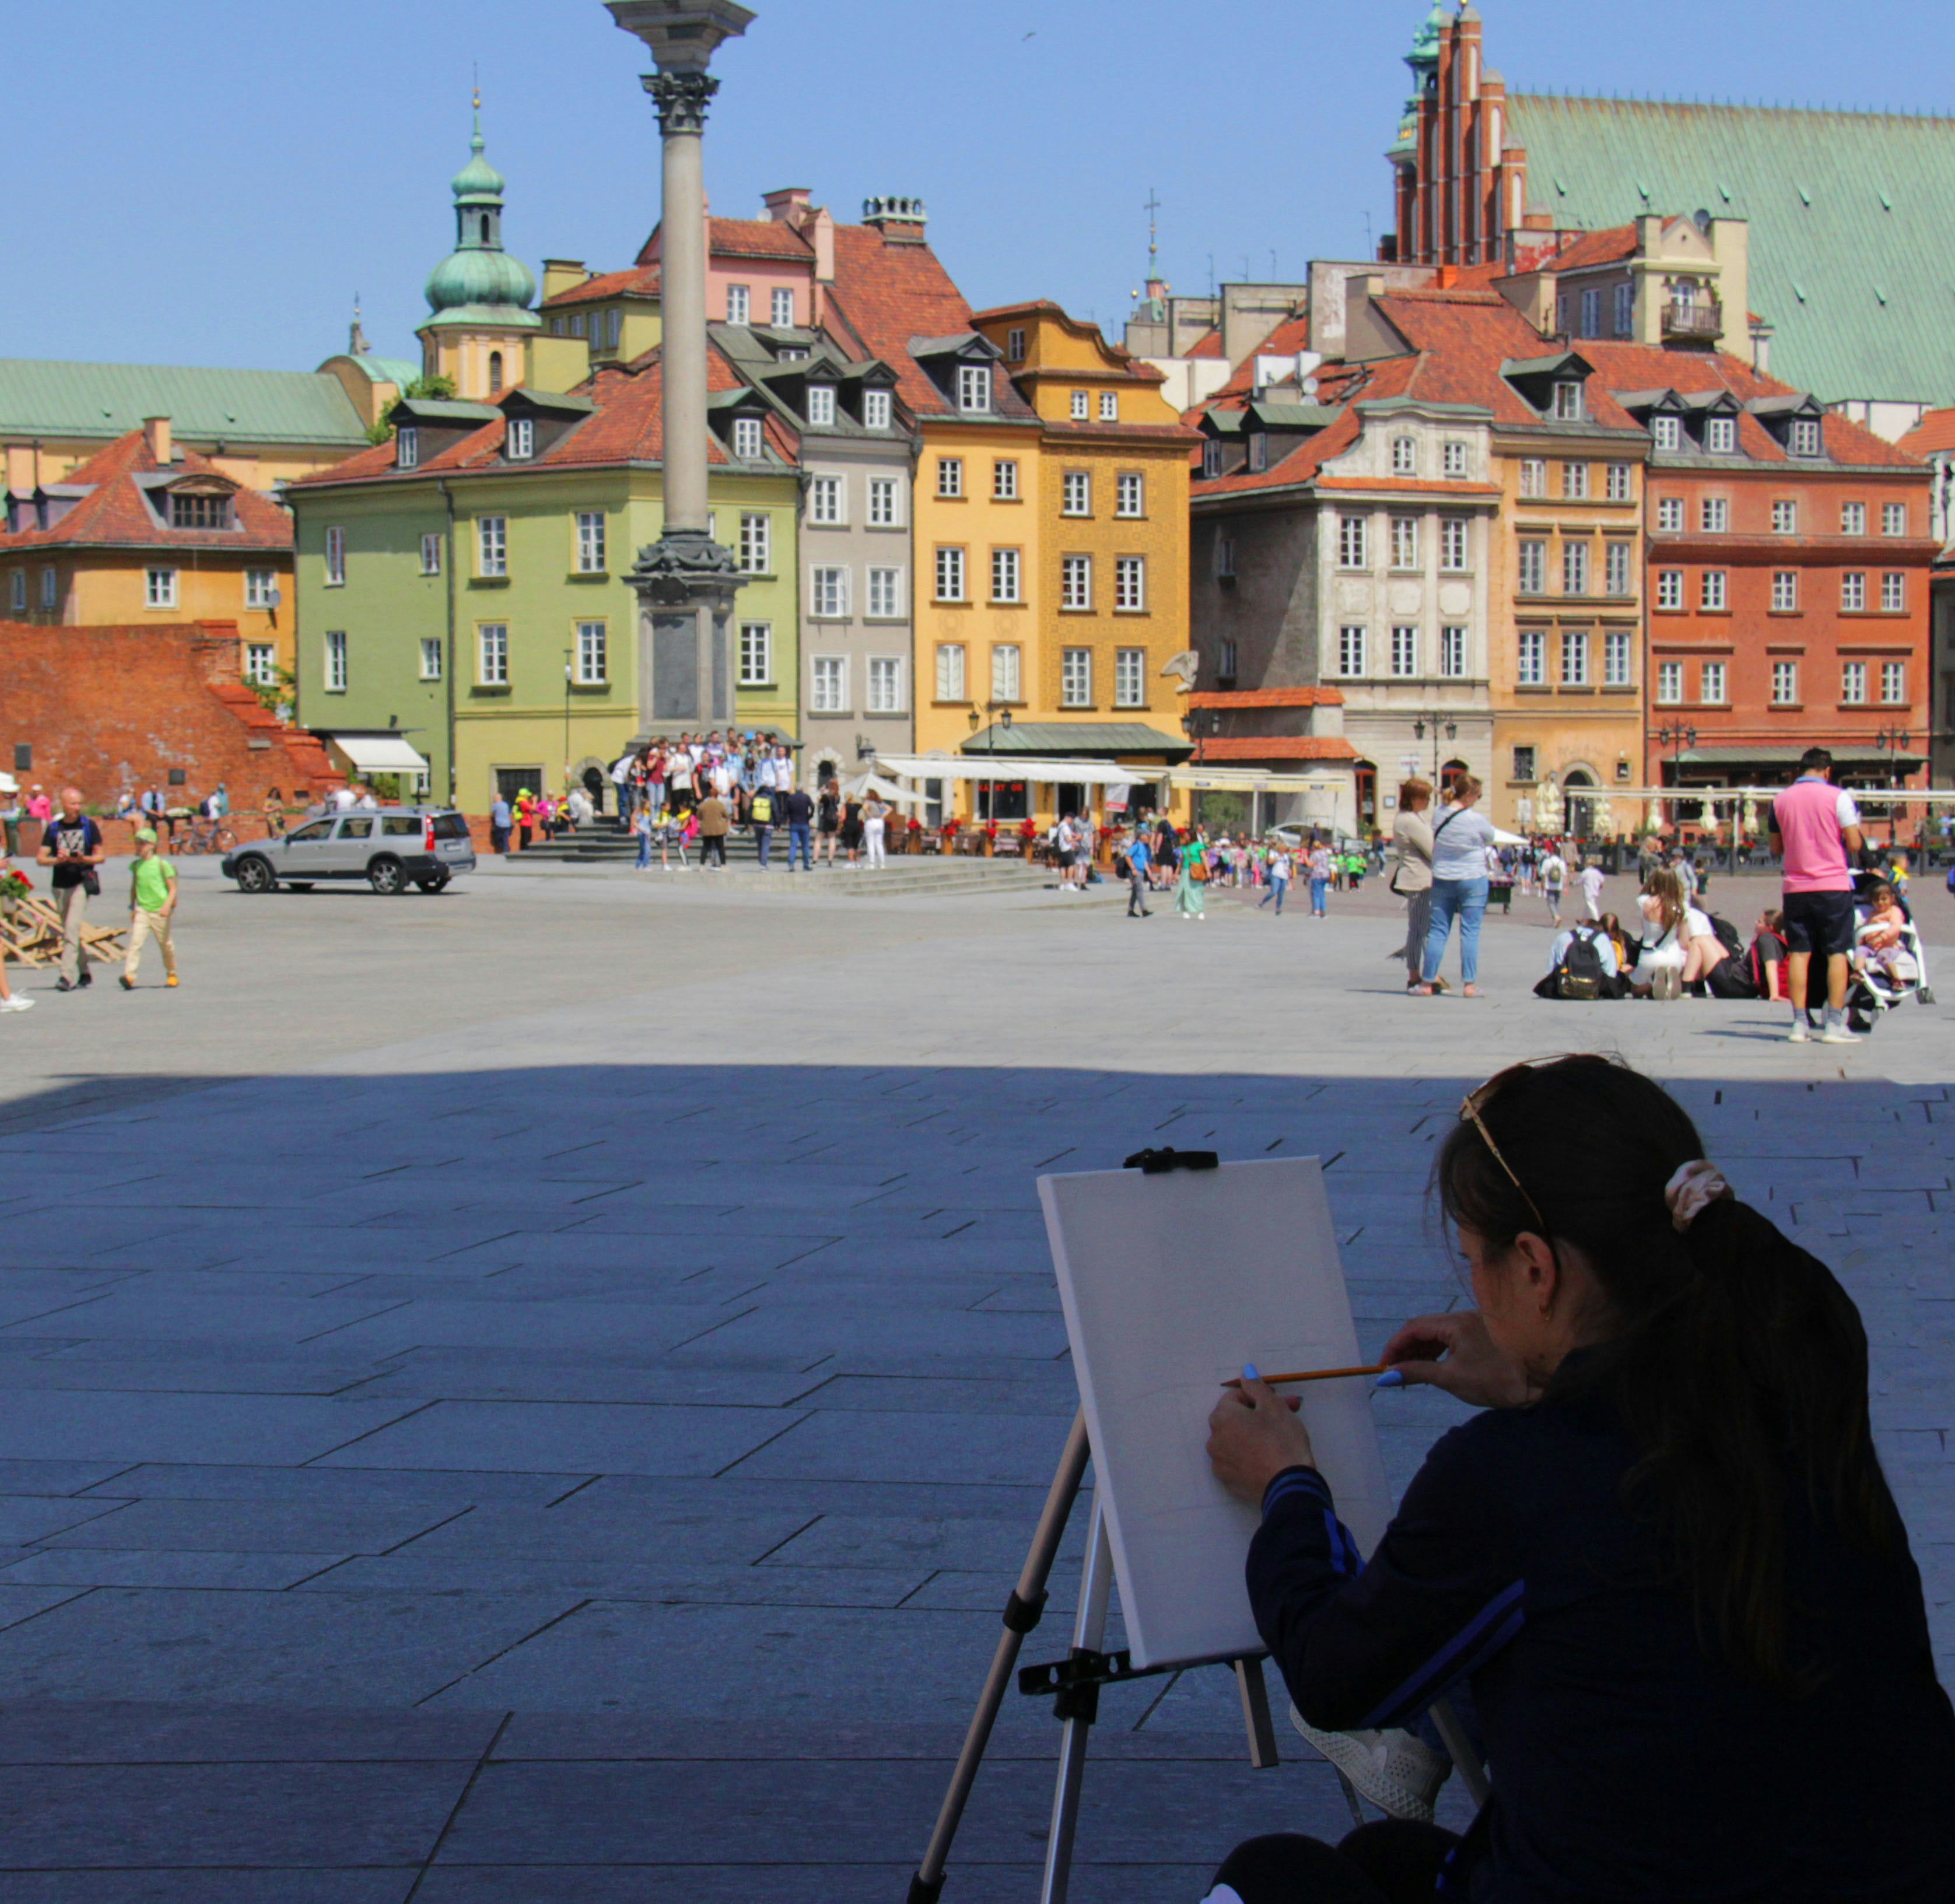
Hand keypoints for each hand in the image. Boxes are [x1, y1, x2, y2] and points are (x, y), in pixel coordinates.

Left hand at [1207, 1377, 1313, 1503]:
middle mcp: (1214, 1439)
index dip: (1259, 1397)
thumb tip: (1245, 1371)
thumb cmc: (1281, 1440)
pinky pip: (1239, 1461)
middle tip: (1287, 1416)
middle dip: (1260, 1415)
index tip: (1280, 1403)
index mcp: (1221, 1417)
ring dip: (1255, 1435)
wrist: (1289, 1486)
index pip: (1236, 1397)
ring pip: (1237, 1440)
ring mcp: (1220, 1463)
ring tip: (1280, 1440)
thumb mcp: (1273, 1406)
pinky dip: (1251, 1456)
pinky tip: (1270, 1459)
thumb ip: (1256, 1386)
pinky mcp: (1229, 1482)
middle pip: (1237, 1419)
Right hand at [1380, 1311, 1531, 1408]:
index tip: (1383, 1366)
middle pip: (1424, 1328)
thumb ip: (1417, 1373)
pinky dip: (1438, 1352)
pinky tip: (1435, 1367)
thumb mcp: (1451, 1378)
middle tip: (1394, 1372)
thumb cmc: (1496, 1379)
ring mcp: (1476, 1325)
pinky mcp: (1485, 1336)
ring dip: (1422, 1351)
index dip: (1394, 1346)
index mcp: (1454, 1322)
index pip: (1413, 1328)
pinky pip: (1453, 1339)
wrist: (1544, 1381)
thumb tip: (1386, 1376)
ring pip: (1439, 1333)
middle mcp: (1464, 1317)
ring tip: (1412, 1373)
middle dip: (1406, 1349)